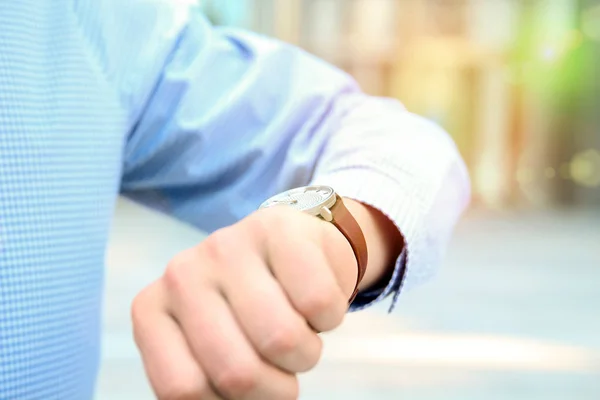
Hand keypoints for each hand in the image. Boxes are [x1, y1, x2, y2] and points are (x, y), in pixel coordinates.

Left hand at [131, 206, 359, 399]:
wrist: (292, 249)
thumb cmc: (253, 309)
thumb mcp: (217, 345)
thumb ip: (210, 377)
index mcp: (152, 311)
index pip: (183, 390)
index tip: (245, 387)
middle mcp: (180, 273)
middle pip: (237, 372)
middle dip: (277, 386)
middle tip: (282, 363)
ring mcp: (227, 245)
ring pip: (282, 338)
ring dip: (306, 353)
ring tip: (300, 332)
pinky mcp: (276, 227)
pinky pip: (318, 302)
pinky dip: (329, 318)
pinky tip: (313, 302)